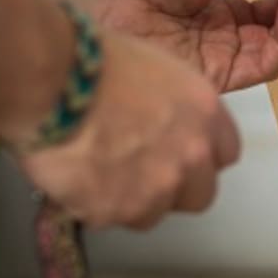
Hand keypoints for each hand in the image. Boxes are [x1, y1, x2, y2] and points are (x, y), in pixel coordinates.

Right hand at [12, 32, 239, 228]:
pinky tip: (72, 177)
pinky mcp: (117, 210)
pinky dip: (90, 205)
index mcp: (207, 115)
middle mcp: (192, 156)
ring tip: (94, 172)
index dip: (198, 157)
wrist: (52, 78)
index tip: (176, 153)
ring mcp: (157, 188)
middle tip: (137, 173)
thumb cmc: (95, 59)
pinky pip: (107, 218)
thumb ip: (175, 109)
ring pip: (153, 213)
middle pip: (199, 195)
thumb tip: (163, 124)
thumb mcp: (158, 72)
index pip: (225, 155)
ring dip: (129, 201)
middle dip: (174, 189)